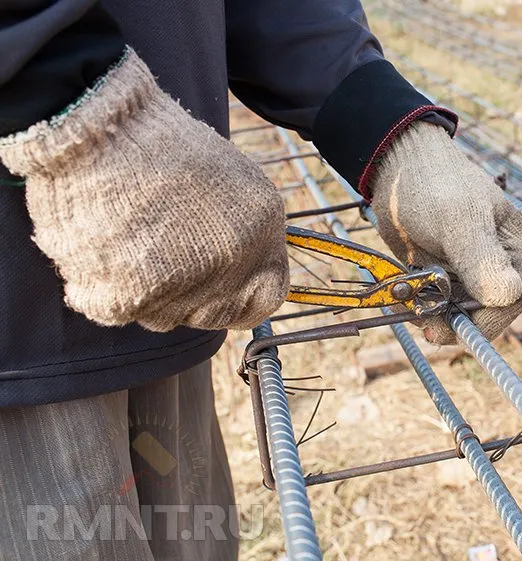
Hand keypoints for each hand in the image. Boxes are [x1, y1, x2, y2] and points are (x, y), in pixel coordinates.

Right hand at [0, 50, 288, 331]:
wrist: (100, 127)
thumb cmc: (161, 144)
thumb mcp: (230, 179)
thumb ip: (244, 232)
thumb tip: (238, 267)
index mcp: (262, 233)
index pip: (265, 300)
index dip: (241, 297)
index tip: (221, 290)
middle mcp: (232, 267)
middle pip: (213, 315)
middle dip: (192, 297)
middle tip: (162, 260)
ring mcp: (183, 286)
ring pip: (164, 316)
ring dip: (147, 291)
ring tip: (129, 242)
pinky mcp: (129, 297)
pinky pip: (118, 308)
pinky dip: (104, 285)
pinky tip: (101, 246)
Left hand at [371, 121, 521, 343]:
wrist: (395, 166)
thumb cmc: (433, 184)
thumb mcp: (458, 219)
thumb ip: (482, 258)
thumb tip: (509, 296)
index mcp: (513, 246)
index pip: (513, 299)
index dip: (489, 321)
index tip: (458, 330)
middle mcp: (495, 262)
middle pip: (486, 311)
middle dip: (459, 323)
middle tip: (429, 330)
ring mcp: (465, 270)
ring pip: (458, 312)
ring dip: (435, 317)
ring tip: (412, 308)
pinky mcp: (440, 274)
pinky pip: (436, 303)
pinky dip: (420, 307)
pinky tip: (405, 296)